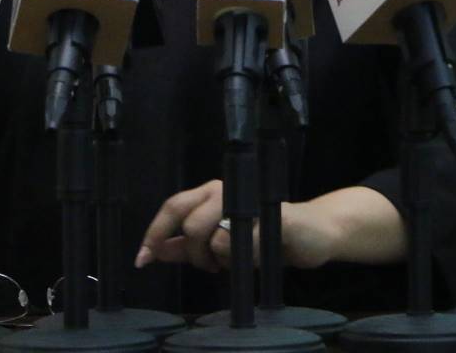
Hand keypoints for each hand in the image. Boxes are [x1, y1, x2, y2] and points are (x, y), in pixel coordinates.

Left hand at [135, 181, 343, 271]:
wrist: (313, 233)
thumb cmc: (263, 235)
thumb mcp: (219, 242)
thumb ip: (188, 245)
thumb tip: (155, 251)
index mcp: (210, 193)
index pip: (173, 206)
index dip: (155, 232)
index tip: (142, 259)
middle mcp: (226, 189)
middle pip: (191, 225)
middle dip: (195, 254)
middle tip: (209, 266)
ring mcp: (250, 200)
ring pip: (215, 239)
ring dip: (222, 260)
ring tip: (237, 259)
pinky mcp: (272, 216)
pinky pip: (245, 245)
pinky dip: (247, 259)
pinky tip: (257, 255)